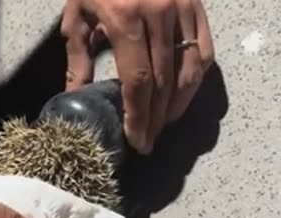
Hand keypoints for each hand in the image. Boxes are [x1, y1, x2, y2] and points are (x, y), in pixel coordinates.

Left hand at [61, 0, 214, 154]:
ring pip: (188, 72)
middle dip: (156, 119)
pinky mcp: (197, 7)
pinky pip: (205, 51)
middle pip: (164, 83)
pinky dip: (196, 80)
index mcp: (125, 18)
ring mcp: (183, 10)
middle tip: (148, 140)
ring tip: (162, 124)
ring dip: (177, 106)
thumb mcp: (76, 15)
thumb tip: (75, 97)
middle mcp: (159, 15)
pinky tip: (183, 96)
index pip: (137, 81)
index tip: (137, 140)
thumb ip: (78, 58)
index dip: (138, 116)